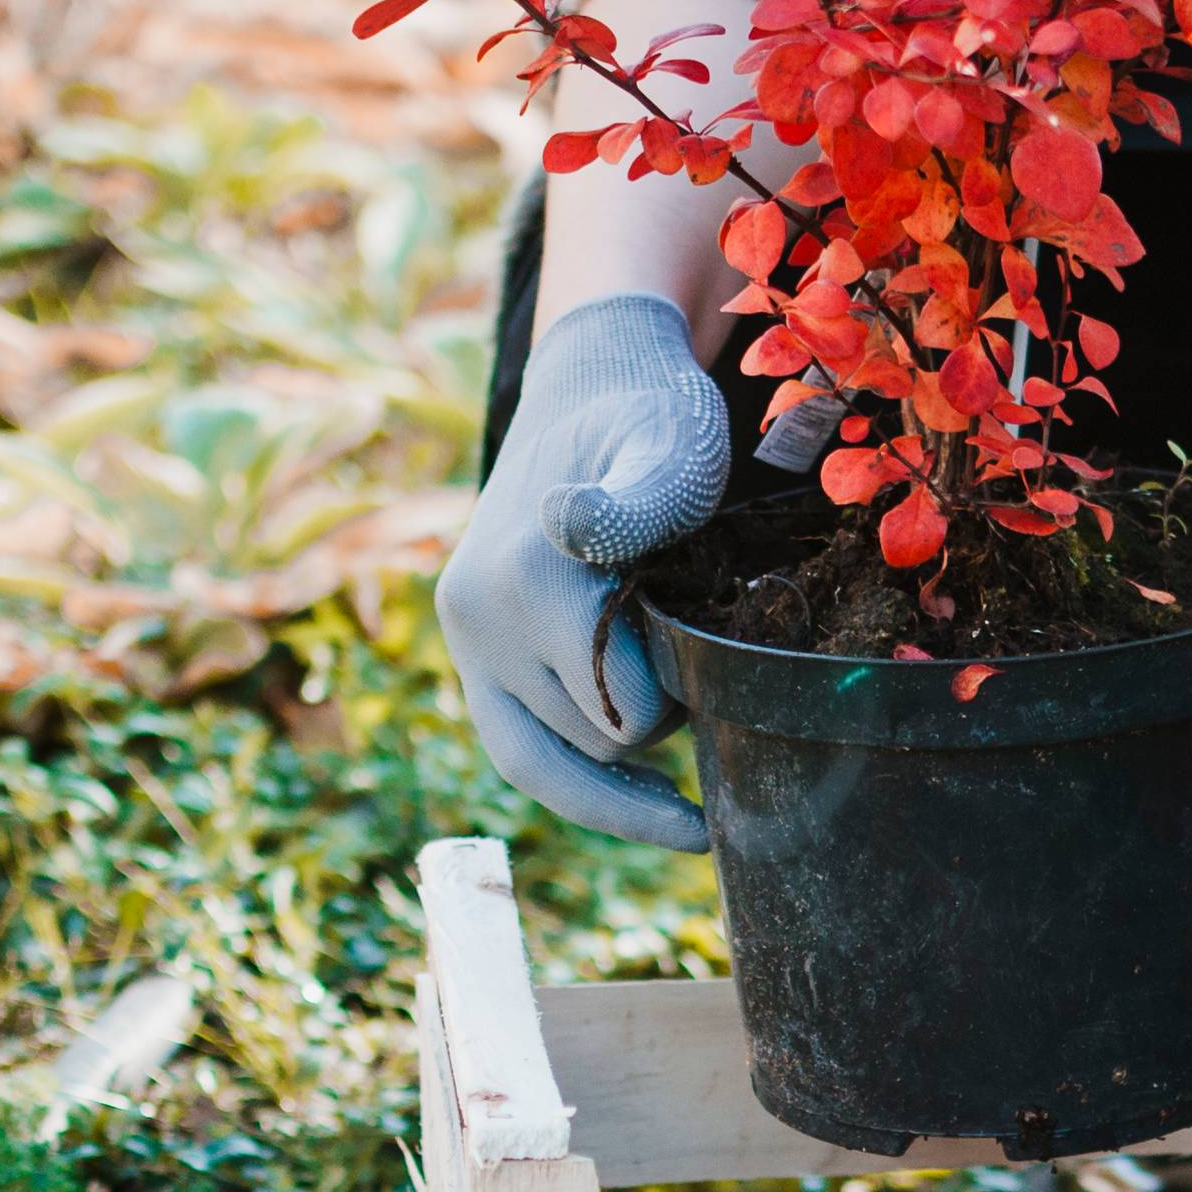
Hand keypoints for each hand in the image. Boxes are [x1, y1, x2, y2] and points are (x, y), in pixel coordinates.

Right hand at [438, 293, 732, 851]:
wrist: (592, 385)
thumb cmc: (651, 416)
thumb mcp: (669, 443)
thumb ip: (641, 495)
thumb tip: (575, 530)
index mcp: (526, 576)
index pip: (625, 712)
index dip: (685, 695)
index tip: (724, 659)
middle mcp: (477, 617)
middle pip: (595, 743)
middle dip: (657, 716)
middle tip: (696, 647)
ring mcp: (467, 641)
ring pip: (563, 760)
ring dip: (625, 744)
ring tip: (673, 688)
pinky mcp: (472, 656)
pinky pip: (523, 758)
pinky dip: (588, 791)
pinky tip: (658, 806)